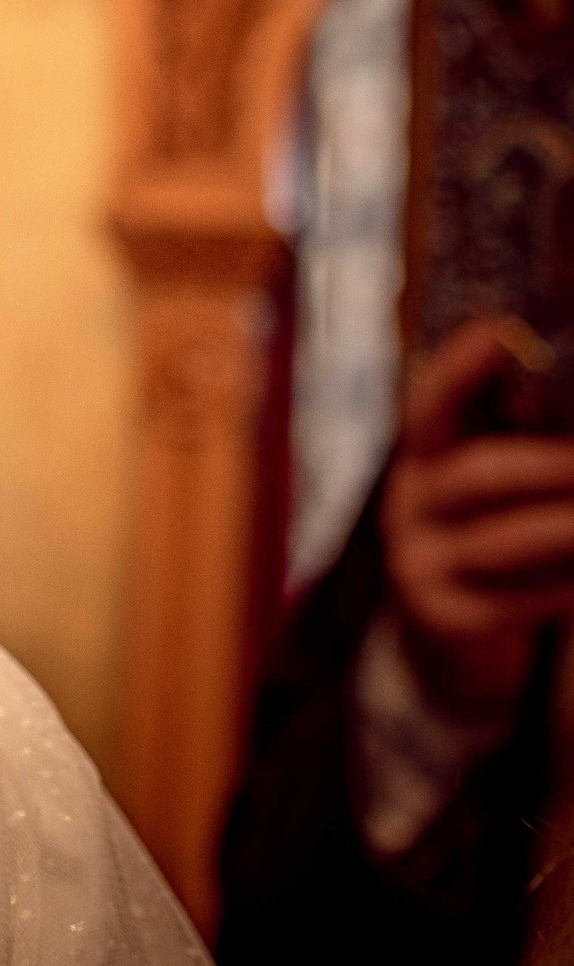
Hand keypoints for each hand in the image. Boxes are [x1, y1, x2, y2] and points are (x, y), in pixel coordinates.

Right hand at [382, 316, 573, 720]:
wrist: (453, 632)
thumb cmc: (498, 531)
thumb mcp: (492, 478)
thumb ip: (522, 440)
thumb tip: (564, 392)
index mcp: (423, 457)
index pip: (431, 405)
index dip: (461, 369)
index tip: (501, 333)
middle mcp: (408, 505)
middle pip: (476, 474)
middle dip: (550, 464)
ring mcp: (421, 564)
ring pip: (504, 540)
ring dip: (572, 525)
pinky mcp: (451, 618)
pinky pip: (522, 598)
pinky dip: (572, 585)